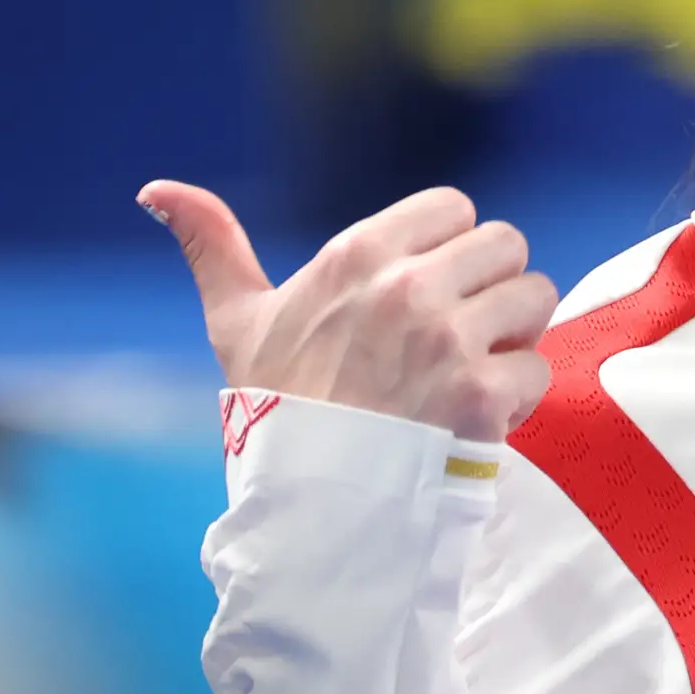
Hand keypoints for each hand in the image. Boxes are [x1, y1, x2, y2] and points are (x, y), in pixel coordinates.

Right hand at [139, 181, 558, 442]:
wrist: (306, 502)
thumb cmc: (276, 409)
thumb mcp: (238, 323)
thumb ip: (213, 247)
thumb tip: (156, 191)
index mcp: (357, 255)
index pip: (455, 207)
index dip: (453, 248)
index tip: (430, 291)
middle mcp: (407, 287)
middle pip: (507, 246)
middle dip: (494, 288)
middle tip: (461, 335)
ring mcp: (447, 340)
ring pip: (535, 298)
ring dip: (517, 337)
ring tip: (472, 371)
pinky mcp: (481, 395)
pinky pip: (538, 368)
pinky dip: (520, 396)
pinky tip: (478, 416)